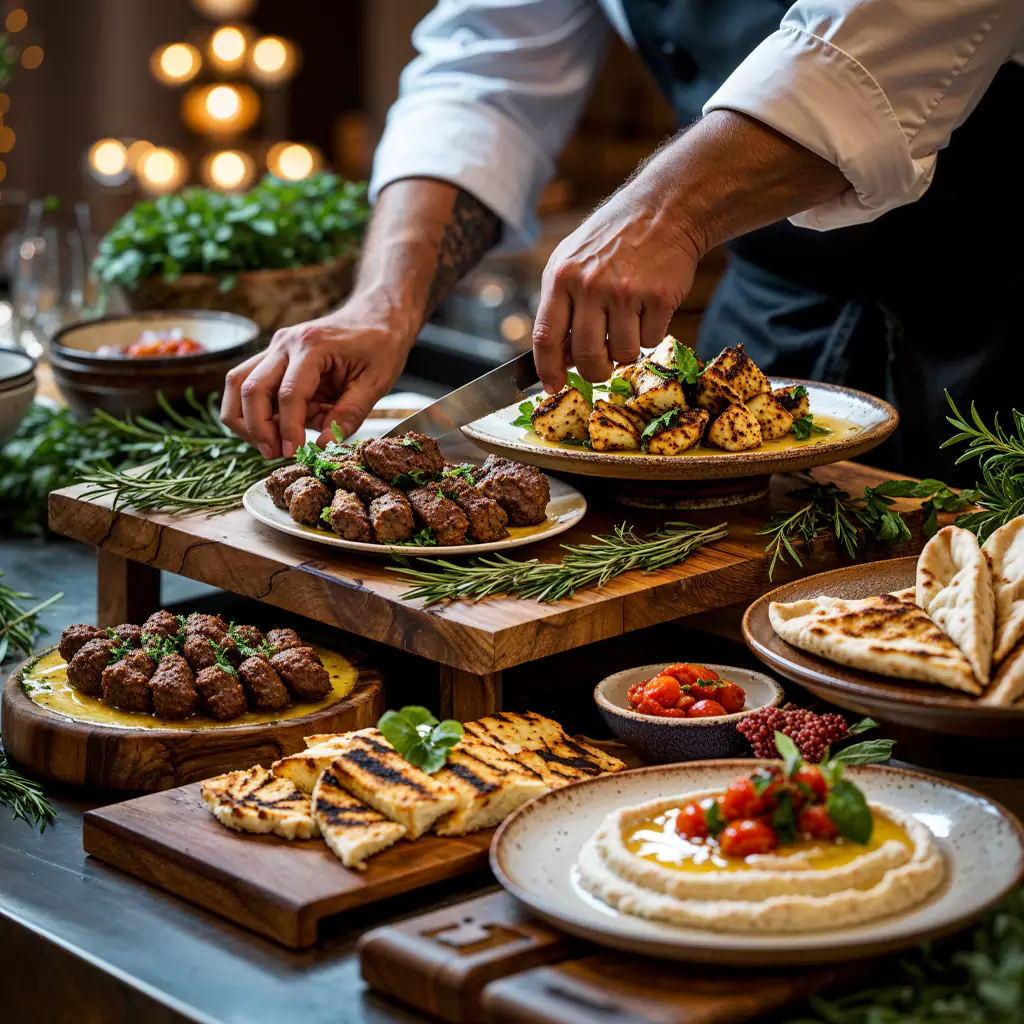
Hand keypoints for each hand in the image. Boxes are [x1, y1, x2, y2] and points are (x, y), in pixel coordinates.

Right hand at [221, 296, 415, 457]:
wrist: (376, 315)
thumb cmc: (380, 346)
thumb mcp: (376, 383)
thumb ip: (348, 415)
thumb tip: (322, 446)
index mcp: (313, 346)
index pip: (289, 394)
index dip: (289, 429)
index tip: (294, 452)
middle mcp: (285, 343)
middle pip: (251, 388)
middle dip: (258, 428)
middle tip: (274, 453)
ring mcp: (275, 348)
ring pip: (237, 383)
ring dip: (245, 419)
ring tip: (267, 444)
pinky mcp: (273, 356)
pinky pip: (248, 383)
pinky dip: (254, 409)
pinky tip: (276, 426)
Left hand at [532, 181, 700, 391]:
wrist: (663, 210)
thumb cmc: (612, 240)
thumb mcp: (571, 261)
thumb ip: (560, 305)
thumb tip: (559, 358)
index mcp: (561, 278)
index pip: (546, 337)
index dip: (548, 370)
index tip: (553, 386)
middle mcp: (590, 286)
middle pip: (586, 356)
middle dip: (595, 371)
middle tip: (602, 366)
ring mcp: (626, 292)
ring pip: (623, 354)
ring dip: (627, 348)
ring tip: (629, 320)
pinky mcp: (659, 298)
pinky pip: (651, 341)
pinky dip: (652, 332)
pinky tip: (649, 306)